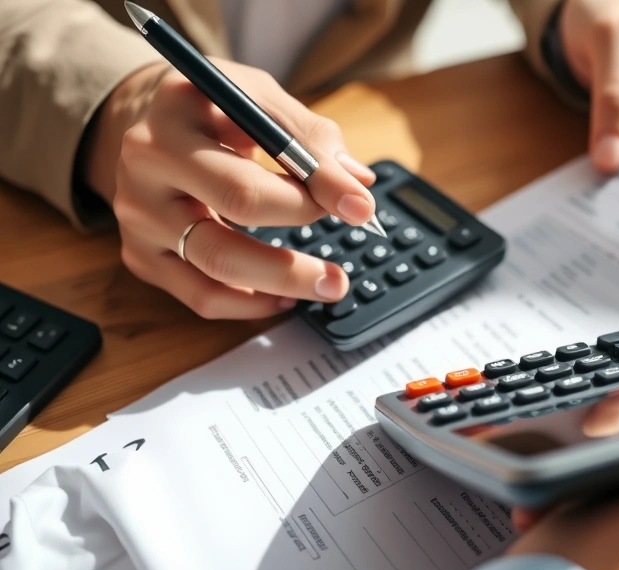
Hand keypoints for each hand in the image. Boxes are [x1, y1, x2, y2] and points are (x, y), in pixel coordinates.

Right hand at [81, 60, 377, 318]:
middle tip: (339, 273)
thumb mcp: (260, 98)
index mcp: (178, 113)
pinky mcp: (140, 252)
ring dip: (281, 284)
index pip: (253, 163)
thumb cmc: (213, 111)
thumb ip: (310, 137)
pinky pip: (198, 294)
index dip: (313, 191)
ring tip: (327, 287)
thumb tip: (357, 185)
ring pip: (214, 267)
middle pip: (233, 214)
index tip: (361, 209)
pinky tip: (283, 297)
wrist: (142, 123)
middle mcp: (149, 163)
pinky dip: (247, 304)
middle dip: (295, 250)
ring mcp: (139, 213)